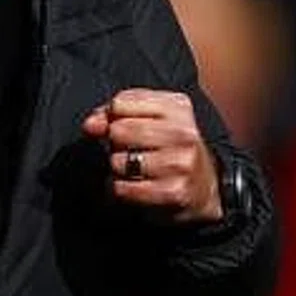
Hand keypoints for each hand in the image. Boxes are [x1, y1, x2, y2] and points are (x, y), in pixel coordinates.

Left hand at [81, 88, 222, 222]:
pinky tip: (134, 186)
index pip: (121, 103)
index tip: (120, 125)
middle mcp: (183, 133)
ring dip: (118, 168)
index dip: (112, 116)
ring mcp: (180, 163)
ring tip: (134, 169)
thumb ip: (114, 114)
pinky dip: (119, 189)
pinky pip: (122, 188)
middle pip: (118, 131)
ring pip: (118, 161)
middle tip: (129, 150)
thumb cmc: (168, 148)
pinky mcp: (174, 192)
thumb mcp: (149, 119)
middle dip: (114, 143)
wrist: (205, 188)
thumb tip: (90, 125)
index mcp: (177, 107)